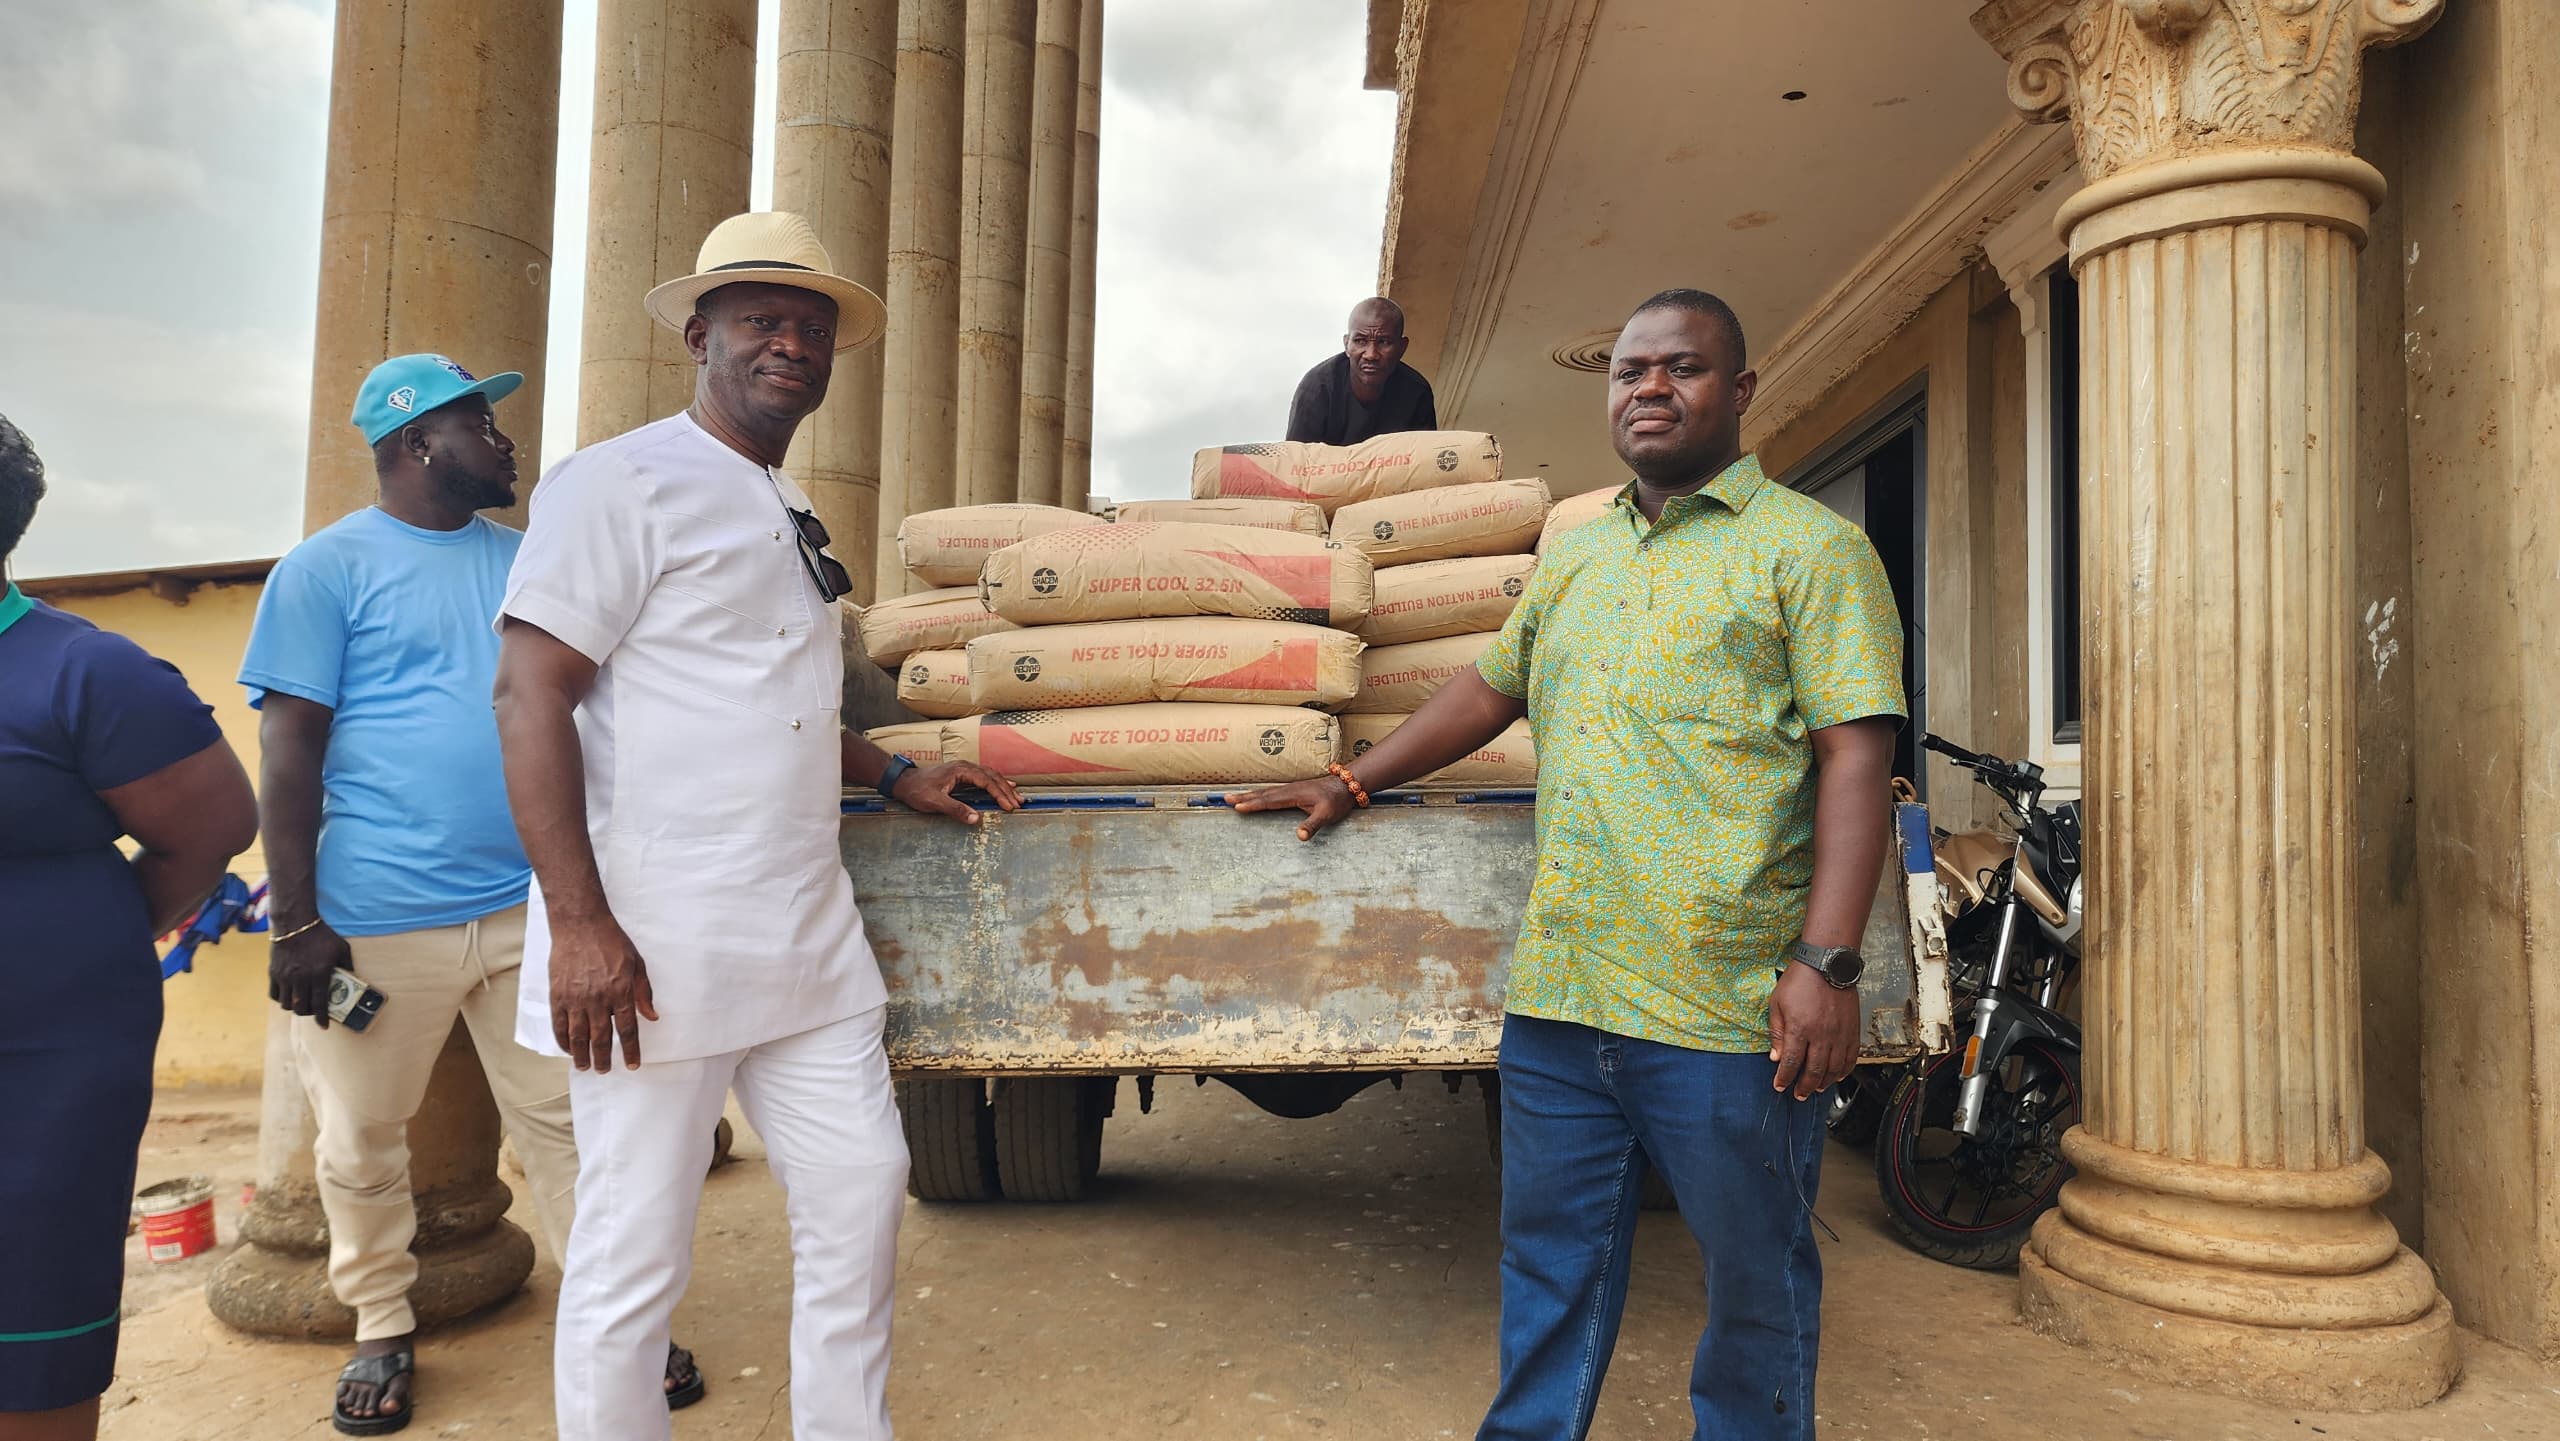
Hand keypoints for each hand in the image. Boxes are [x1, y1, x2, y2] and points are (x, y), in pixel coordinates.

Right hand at [269, 919, 353, 1027]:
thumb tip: (352, 977)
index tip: (324, 1026)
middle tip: (313, 1011)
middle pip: (301, 1008)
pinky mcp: (273, 972)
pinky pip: (275, 994)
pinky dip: (281, 999)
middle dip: (308, 1014)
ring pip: (287, 1004)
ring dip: (295, 1007)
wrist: (295, 923)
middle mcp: (301, 978)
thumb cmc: (321, 935)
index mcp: (319, 973)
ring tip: (301, 1003)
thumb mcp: (341, 948)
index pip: (320, 1003)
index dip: (322, 1018)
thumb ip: (347, 964)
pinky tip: (289, 995)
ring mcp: (285, 976)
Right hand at [550, 914, 658, 1070]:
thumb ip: (644, 993)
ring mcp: (575, 998)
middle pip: (601, 1039)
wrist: (581, 925)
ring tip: (584, 1066)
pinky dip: (563, 1040)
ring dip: (581, 1055)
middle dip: (603, 1059)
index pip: (627, 1030)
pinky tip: (568, 1049)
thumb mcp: (637, 964)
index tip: (632, 1065)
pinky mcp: (558, 995)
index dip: (630, 1051)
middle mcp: (598, 999)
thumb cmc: (612, 942)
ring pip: (578, 1036)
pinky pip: (559, 1025)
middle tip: (604, 1070)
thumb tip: (652, 1017)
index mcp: (621, 992)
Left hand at [892, 761, 1022, 823]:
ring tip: (1017, 797)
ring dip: (1004, 786)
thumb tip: (975, 819)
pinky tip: (1005, 786)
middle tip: (1019, 804)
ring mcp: (964, 769)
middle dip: (1007, 791)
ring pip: (990, 776)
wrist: (904, 782)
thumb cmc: (918, 791)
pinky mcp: (962, 774)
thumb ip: (956, 809)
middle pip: (992, 777)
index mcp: (961, 770)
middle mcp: (965, 767)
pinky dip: (997, 783)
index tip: (1009, 806)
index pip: (986, 781)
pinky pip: (985, 777)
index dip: (1000, 794)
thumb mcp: (935, 802)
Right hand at [1227, 776, 1356, 841]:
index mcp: (1293, 795)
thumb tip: (1299, 837)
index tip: (1238, 807)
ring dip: (1249, 794)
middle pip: (1262, 794)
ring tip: (1234, 797)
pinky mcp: (1294, 790)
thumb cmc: (1336, 800)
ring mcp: (1291, 789)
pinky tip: (1256, 796)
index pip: (1269, 801)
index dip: (1253, 804)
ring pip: (1265, 792)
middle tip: (1226, 799)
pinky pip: (1271, 792)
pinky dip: (1259, 794)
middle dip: (1244, 797)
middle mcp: (1289, 790)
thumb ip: (1312, 825)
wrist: (1347, 784)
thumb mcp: (1327, 815)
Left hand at [1768, 962, 1859, 1099]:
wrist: (1827, 964)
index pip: (1792, 1062)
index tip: (1780, 1086)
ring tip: (1816, 1088)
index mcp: (1800, 1028)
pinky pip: (1851, 1057)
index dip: (1785, 1078)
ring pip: (1834, 1068)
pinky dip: (1844, 1071)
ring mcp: (1840, 1034)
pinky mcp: (1852, 1030)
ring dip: (1824, 1082)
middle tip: (1798, 1094)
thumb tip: (1776, 1057)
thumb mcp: (1777, 1004)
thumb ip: (1777, 1033)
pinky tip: (1837, 1076)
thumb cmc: (1800, 981)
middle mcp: (1822, 1035)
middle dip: (1804, 1086)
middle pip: (1814, 1070)